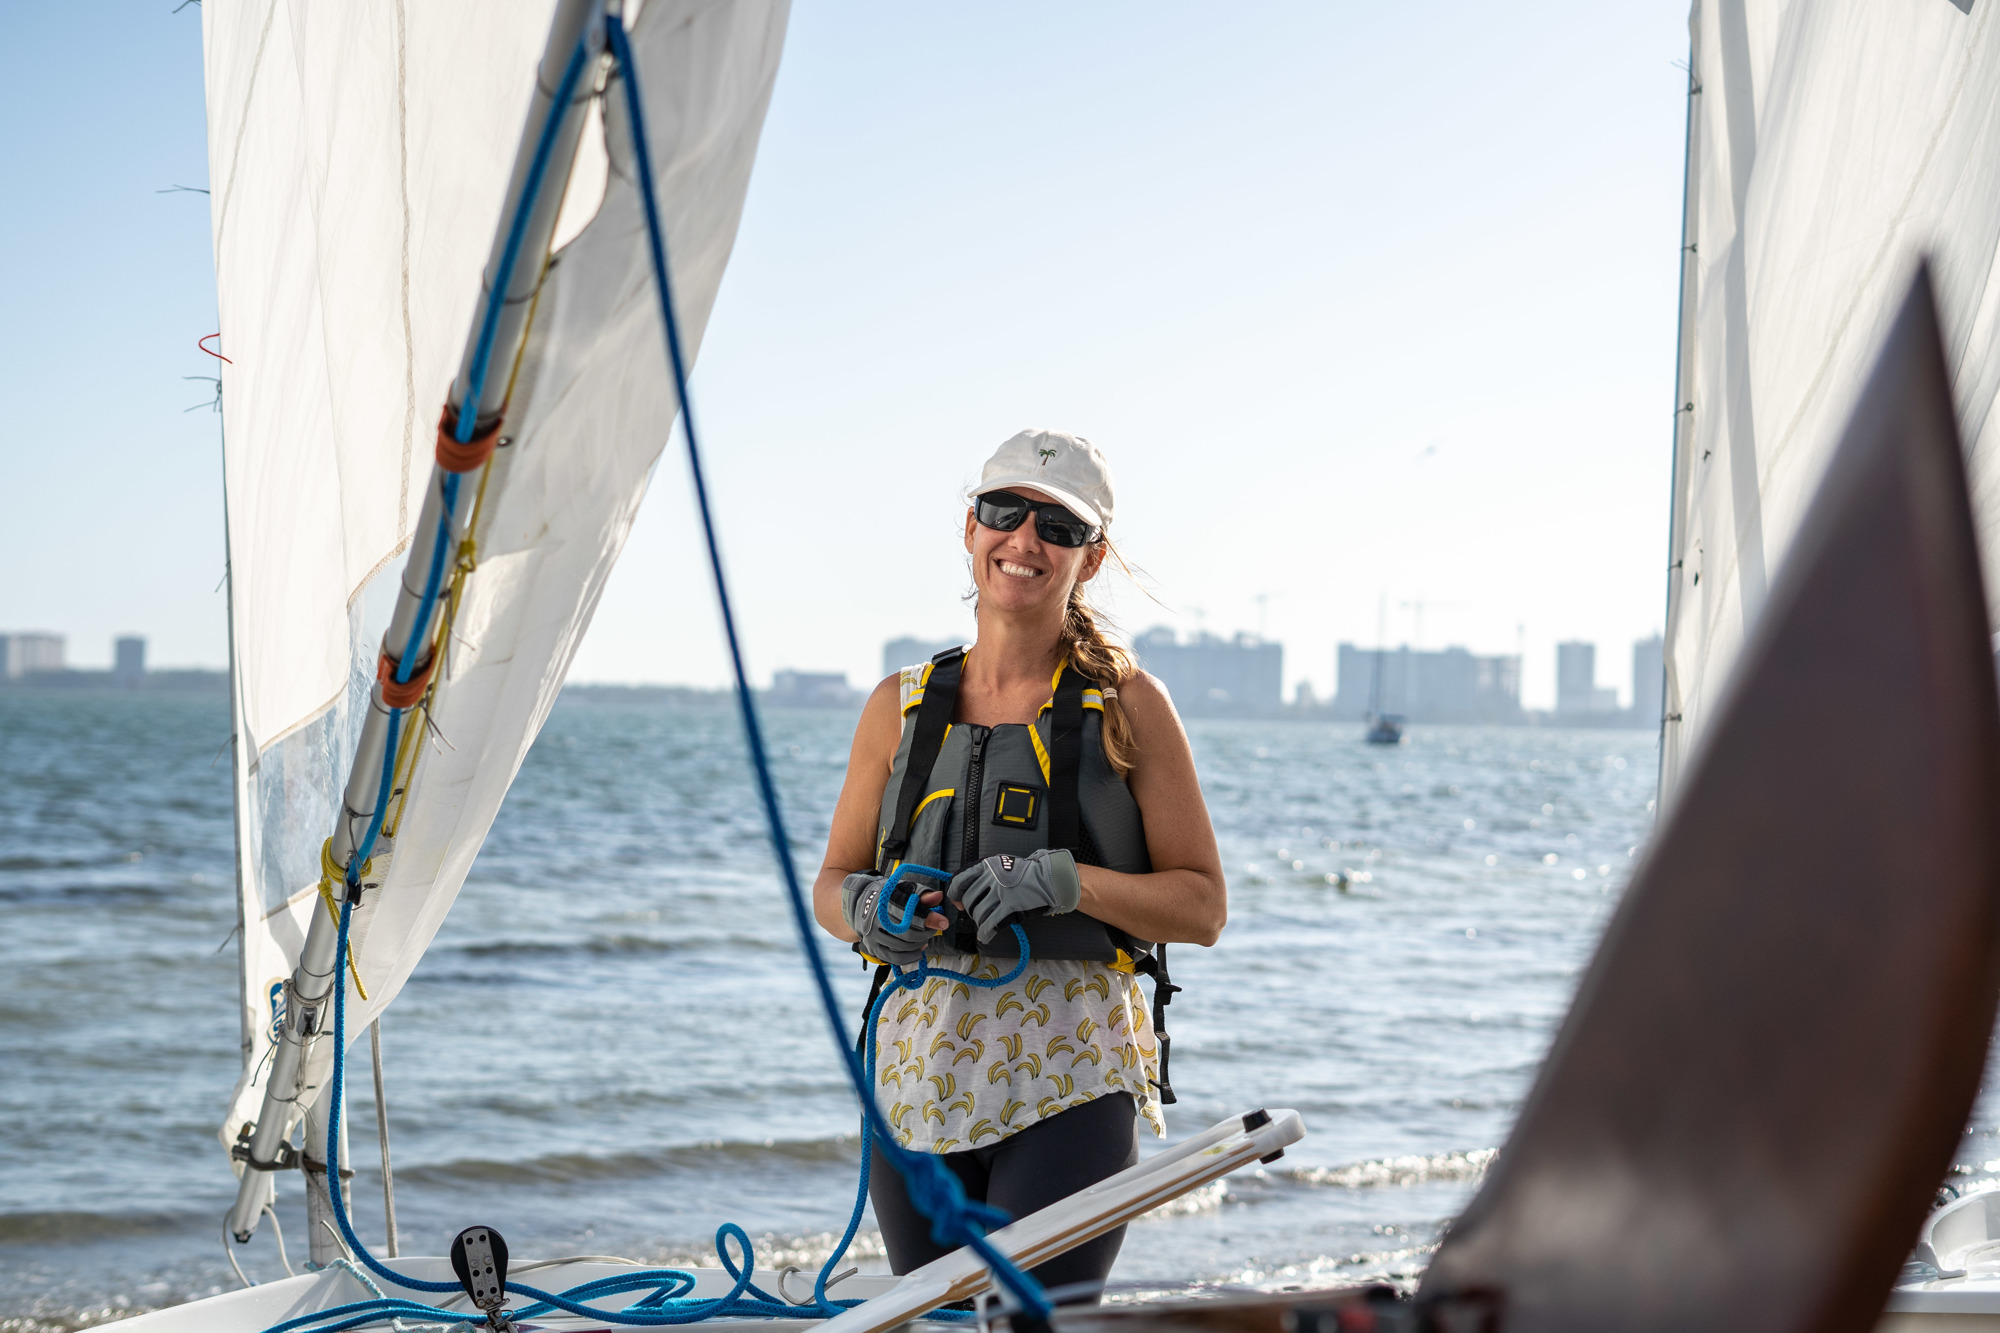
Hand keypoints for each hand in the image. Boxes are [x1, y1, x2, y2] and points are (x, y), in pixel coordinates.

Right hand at [842, 871, 944, 965]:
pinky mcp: (874, 948)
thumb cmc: (890, 896)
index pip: (910, 914)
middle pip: (908, 933)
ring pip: (903, 947)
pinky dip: (911, 956)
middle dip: (925, 933)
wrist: (862, 904)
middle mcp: (876, 920)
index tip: (944, 923)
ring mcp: (873, 936)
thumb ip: (923, 895)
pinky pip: (895, 958)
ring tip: (926, 937)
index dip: (929, 919)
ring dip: (919, 943)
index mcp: (885, 902)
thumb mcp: (906, 890)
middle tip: (933, 928)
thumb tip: (938, 897)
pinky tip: (920, 949)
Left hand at [948, 849, 1081, 943]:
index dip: (955, 894)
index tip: (958, 902)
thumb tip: (963, 897)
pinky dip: (985, 933)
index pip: (960, 880)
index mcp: (987, 865)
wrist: (1048, 879)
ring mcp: (1001, 892)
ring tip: (984, 925)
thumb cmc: (1025, 875)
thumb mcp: (1001, 866)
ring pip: (979, 913)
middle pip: (970, 900)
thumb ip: (983, 877)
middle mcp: (992, 877)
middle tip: (977, 915)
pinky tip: (985, 937)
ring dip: (979, 922)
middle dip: (971, 911)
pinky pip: (991, 924)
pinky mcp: (1010, 906)